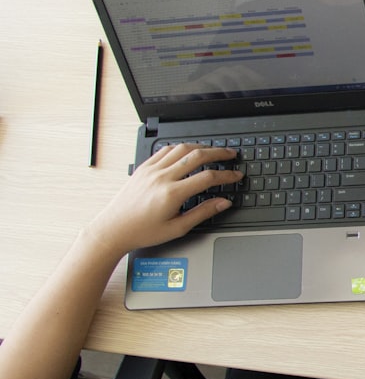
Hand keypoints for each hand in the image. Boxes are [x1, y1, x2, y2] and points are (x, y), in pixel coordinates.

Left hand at [86, 144, 243, 256]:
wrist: (114, 228)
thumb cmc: (142, 231)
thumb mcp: (177, 228)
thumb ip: (203, 212)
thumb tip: (223, 203)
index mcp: (172, 193)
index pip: (207, 177)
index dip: (226, 175)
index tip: (236, 175)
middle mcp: (162, 177)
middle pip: (197, 156)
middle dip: (218, 153)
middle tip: (231, 154)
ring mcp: (151, 170)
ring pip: (181, 148)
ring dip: (200, 147)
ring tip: (213, 150)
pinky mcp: (143, 167)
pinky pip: (165, 150)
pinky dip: (180, 147)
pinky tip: (188, 151)